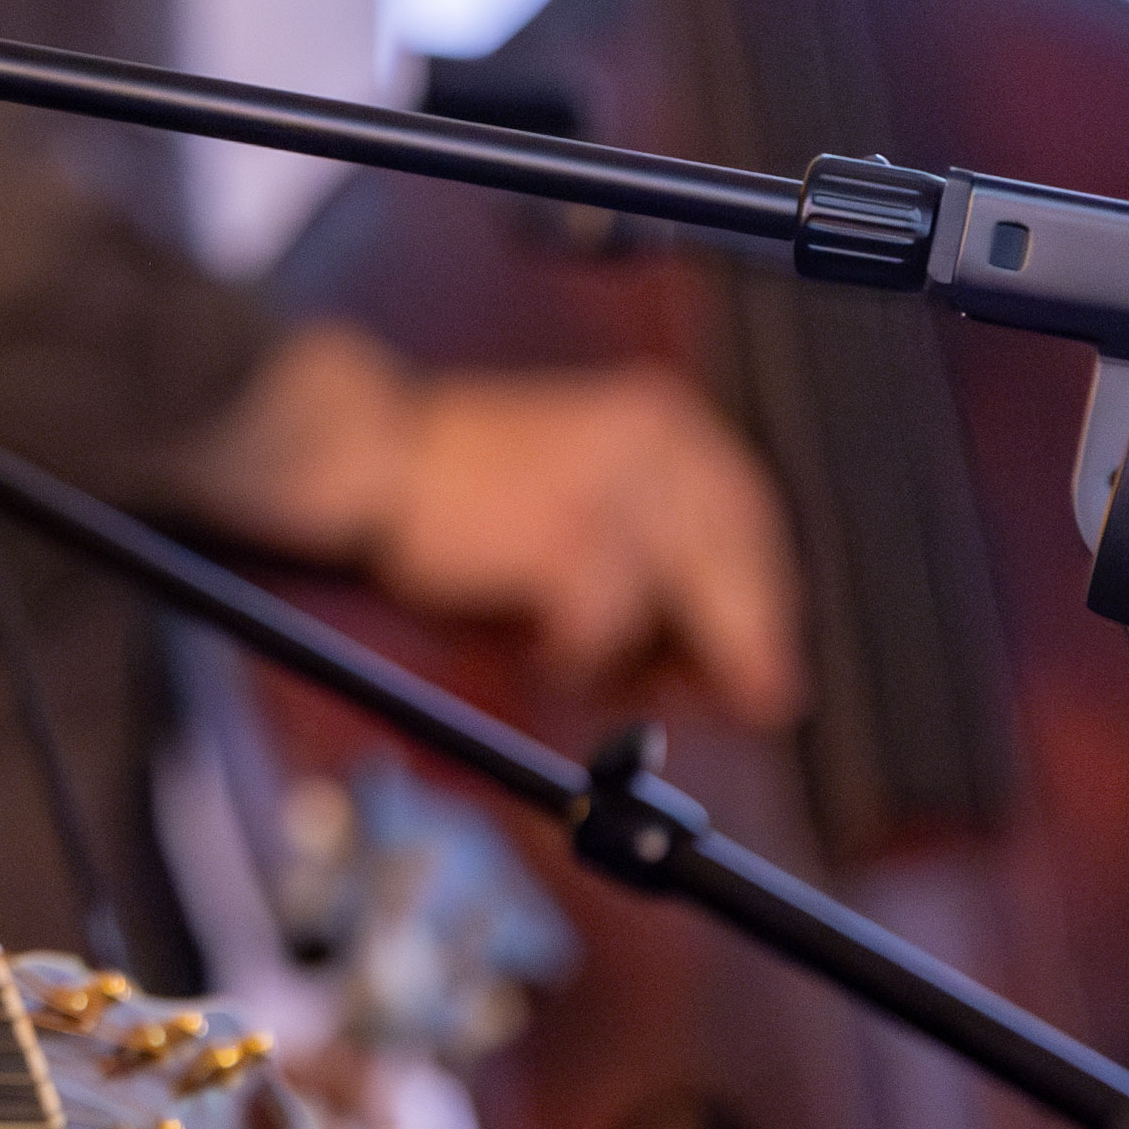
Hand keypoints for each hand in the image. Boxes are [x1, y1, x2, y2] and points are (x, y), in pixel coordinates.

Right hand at [195, 323, 803, 722]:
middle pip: (735, 572)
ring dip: (631, 655)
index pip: (751, 526)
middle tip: (745, 709)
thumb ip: (659, 576)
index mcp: (665, 419)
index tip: (768, 670)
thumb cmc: (458, 497)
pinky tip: (534, 649)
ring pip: (678, 610)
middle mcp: (659, 439)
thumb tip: (735, 668)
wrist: (359, 454)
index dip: (763, 607)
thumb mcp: (579, 517)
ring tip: (570, 659)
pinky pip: (603, 631)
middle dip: (735, 649)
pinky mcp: (576, 537)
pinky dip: (573, 658)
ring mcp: (620, 485)